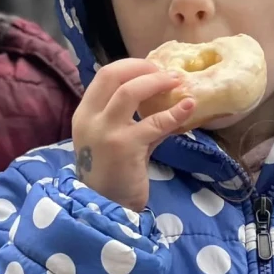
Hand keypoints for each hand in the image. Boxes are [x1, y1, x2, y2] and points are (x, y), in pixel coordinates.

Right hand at [71, 58, 193, 211]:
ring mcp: (105, 131)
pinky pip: (154, 122)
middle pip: (113, 75)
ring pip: (130, 90)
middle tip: (166, 71)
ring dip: (157, 81)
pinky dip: (174, 112)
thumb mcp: (121, 141)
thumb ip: (139, 121)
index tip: (151, 68)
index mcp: (84, 114)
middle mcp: (90, 118)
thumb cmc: (114, 174)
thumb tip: (169, 100)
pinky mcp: (124, 145)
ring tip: (178, 81)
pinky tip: (189, 107)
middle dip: (142, 67)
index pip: (104, 76)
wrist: (107, 207)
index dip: (130, 66)